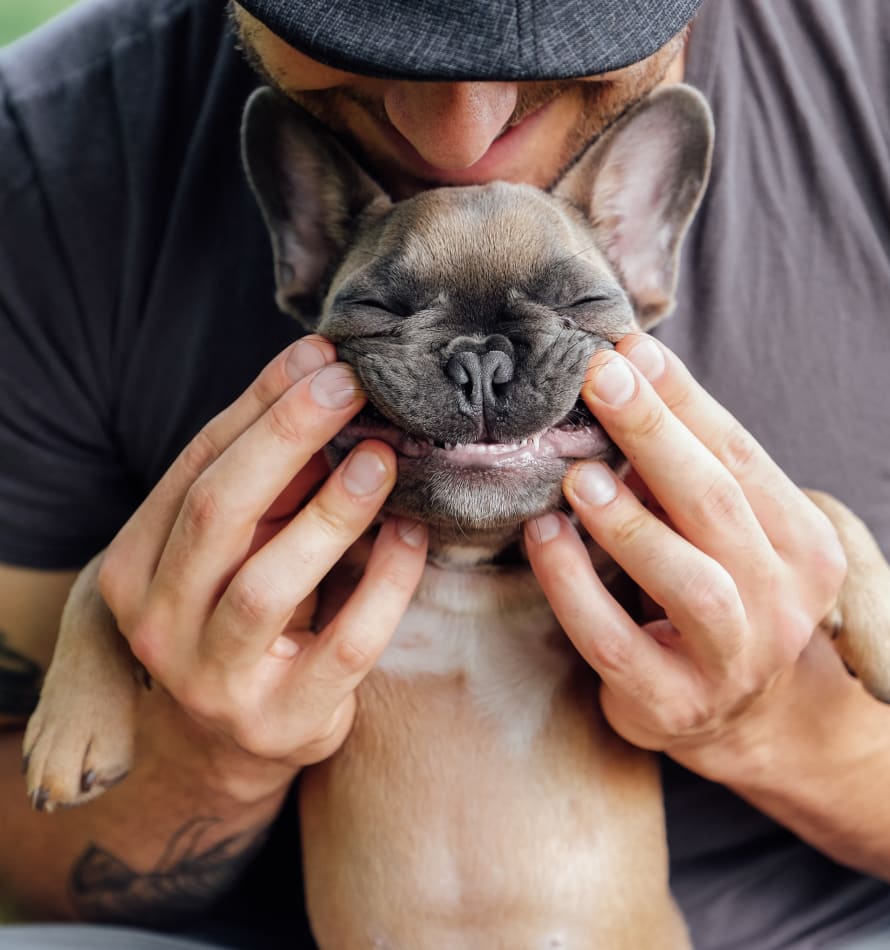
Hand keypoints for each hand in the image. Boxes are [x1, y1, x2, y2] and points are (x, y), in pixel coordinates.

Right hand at [98, 336, 426, 798]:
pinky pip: (342, 643)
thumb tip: (320, 383)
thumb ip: (267, 481)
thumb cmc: (239, 618)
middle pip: (217, 513)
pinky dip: (382, 584)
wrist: (227, 743)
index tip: (318, 357)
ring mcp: (212, 679)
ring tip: (381, 459)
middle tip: (348, 386)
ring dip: (331, 512)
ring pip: (268, 583)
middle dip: (286, 438)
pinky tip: (411, 537)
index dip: (258, 407)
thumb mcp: (234, 548)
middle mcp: (157, 623)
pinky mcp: (280, 720)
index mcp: (134, 565)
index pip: (195, 467)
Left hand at [524, 333, 845, 767]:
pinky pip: (617, 643)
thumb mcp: (725, 531)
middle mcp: (783, 603)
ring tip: (577, 476)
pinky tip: (544, 538)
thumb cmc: (721, 595)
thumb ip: (689, 468)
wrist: (738, 715)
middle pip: (719, 505)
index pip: (743, 457)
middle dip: (656, 435)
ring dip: (629, 522)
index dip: (685, 402)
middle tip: (599, 379)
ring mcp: (734, 662)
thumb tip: (628, 372)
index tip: (631, 350)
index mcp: (805, 546)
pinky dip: (575, 588)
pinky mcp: (673, 705)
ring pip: (690, 582)